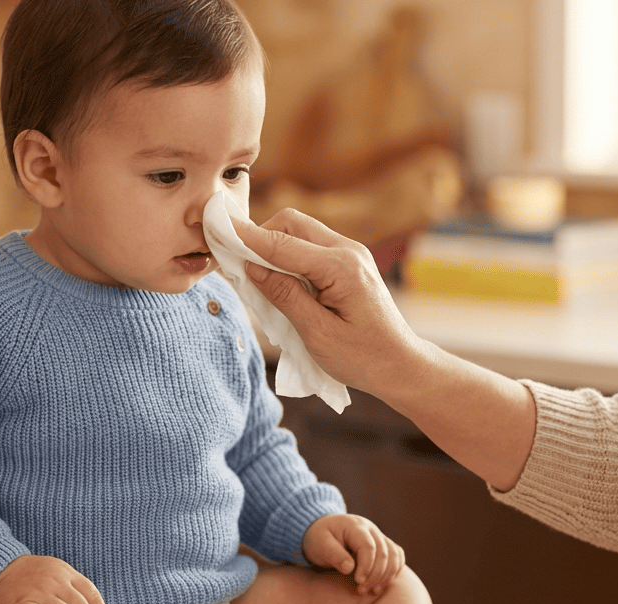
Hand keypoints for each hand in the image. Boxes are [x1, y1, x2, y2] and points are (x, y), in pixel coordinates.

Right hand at [233, 208, 424, 397]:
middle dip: (260, 238)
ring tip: (256, 278)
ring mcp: (351, 254)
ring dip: (274, 248)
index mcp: (341, 268)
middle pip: (291, 224)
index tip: (217, 229)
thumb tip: (252, 267)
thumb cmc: (362, 357)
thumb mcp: (317, 333)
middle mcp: (348, 251)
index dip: (246, 238)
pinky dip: (288, 258)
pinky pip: (310, 248)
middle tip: (237, 264)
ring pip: (300, 232)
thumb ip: (284, 296)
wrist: (400, 364)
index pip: (282, 244)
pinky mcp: (348, 263)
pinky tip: (279, 282)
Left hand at [303, 513, 405, 595]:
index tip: (358, 581)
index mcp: (355, 526)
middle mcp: (371, 529)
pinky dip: (393, 572)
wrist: (322, 531)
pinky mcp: (383, 545)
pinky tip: (381, 585)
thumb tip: (350, 569)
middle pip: (384, 553)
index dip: (367, 566)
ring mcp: (379, 536)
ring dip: (387, 575)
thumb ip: (334, 554)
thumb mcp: (319, 545)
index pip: (368, 546)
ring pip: (395, 555)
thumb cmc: (318, 538)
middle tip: (361, 590)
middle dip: (376, 575)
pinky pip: (397, 557)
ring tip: (372, 591)